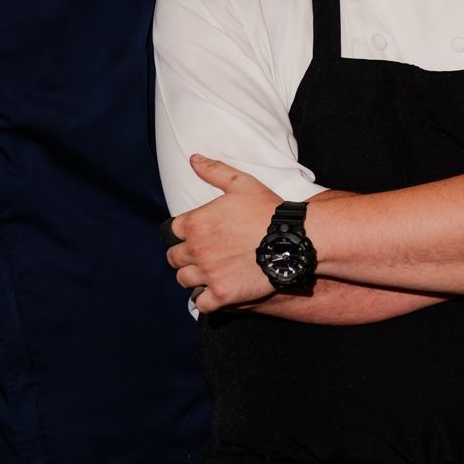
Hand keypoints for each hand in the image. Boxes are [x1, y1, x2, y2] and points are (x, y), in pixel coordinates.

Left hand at [164, 155, 281, 312]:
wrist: (292, 239)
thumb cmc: (267, 210)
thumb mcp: (241, 183)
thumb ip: (214, 171)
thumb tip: (193, 159)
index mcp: (195, 222)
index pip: (172, 231)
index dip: (184, 233)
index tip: (197, 236)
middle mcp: (196, 249)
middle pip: (174, 257)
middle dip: (185, 256)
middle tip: (202, 256)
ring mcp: (208, 273)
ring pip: (184, 280)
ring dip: (193, 278)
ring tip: (207, 274)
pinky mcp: (222, 294)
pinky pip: (201, 303)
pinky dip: (206, 300)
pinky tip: (215, 293)